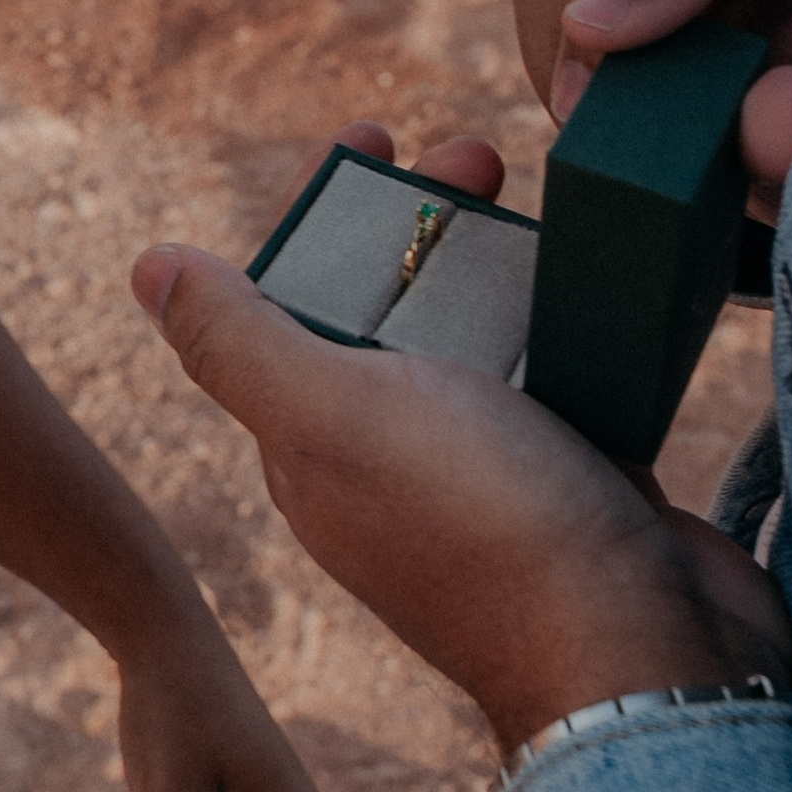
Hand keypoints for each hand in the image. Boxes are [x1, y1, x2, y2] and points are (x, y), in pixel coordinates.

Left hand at [133, 124, 791, 751]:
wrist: (645, 656)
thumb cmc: (483, 526)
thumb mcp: (334, 414)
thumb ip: (237, 344)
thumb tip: (146, 268)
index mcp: (315, 445)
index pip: (293, 303)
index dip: (323, 213)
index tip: (376, 135)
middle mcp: (394, 460)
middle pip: (392, 307)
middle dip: (424, 215)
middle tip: (480, 153)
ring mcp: (491, 474)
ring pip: (480, 335)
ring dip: (501, 254)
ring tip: (545, 193)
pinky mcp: (576, 482)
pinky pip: (560, 375)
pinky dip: (573, 317)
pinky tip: (601, 272)